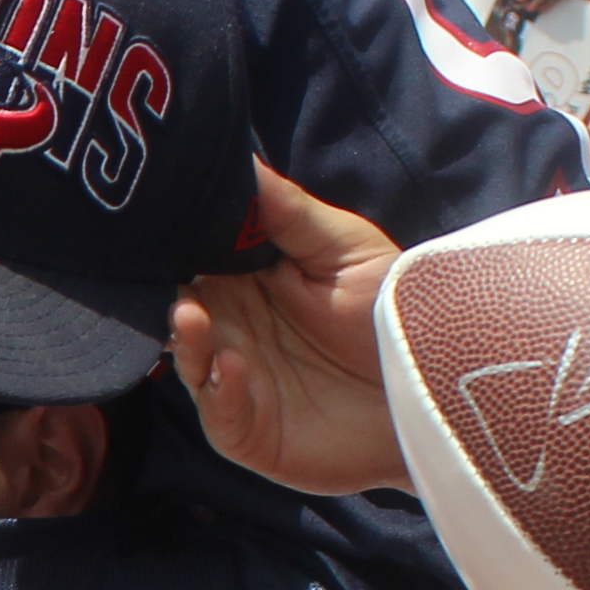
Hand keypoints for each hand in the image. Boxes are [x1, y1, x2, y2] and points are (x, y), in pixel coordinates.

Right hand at [168, 164, 404, 494]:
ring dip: (185, 337)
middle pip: (175, 304)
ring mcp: (234, 380)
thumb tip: (243, 158)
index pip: (191, 255)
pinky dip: (220, 392)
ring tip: (192, 315)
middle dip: (163, 290)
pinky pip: (218, 413)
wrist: (434, 389)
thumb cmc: (390, 313)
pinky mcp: (248, 430)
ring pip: (187, 358)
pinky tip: (233, 367)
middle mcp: (230, 327)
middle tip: (164, 273)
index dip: (171, 240)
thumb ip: (289, 212)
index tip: (156, 216)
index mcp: (244, 279)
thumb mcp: (346, 248)